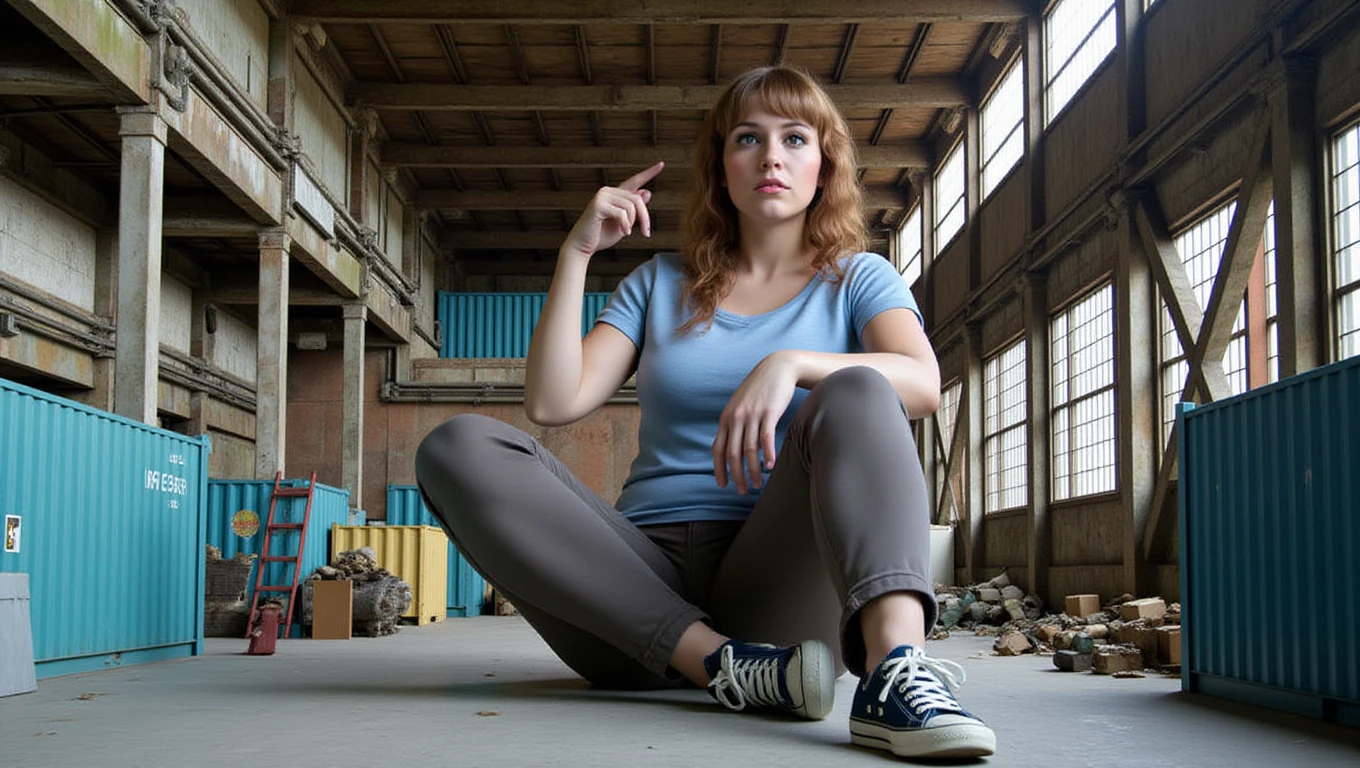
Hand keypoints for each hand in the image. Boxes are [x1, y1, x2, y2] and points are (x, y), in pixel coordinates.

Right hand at [561, 162, 664, 258]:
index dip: (649, 173)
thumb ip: (635, 210)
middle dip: (645, 217)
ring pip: (631, 206)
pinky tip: (624, 233)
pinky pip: (621, 213)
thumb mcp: (624, 223)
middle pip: (637, 198)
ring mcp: (602, 196)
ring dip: (633, 223)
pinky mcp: (598, 204)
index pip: (635, 181)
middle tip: (646, 233)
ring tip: (627, 233)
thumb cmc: (601, 236)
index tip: (661, 164)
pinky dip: (625, 225)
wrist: (582, 246)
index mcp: (615, 195)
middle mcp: (608, 191)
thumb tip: (647, 192)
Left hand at [712, 351, 799, 493]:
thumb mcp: (741, 406)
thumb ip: (736, 425)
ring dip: (753, 470)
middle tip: (742, 490)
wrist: (777, 368)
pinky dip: (767, 454)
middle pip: (732, 454)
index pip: (717, 449)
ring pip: (749, 449)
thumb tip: (736, 449)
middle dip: (736, 475)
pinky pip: (765, 437)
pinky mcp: (768, 412)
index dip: (719, 469)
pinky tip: (769, 467)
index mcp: (726, 418)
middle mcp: (736, 417)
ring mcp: (752, 414)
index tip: (723, 485)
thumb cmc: (760, 389)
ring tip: (757, 484)